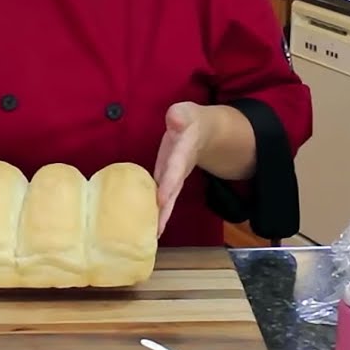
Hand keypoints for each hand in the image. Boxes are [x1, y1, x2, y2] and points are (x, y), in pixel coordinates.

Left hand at [153, 102, 205, 236]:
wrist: (201, 131)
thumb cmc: (189, 120)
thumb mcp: (186, 112)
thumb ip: (180, 115)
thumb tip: (174, 118)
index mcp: (183, 151)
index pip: (175, 168)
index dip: (169, 183)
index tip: (162, 199)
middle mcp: (179, 169)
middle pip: (173, 191)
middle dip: (165, 209)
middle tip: (157, 229)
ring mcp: (173, 177)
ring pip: (169, 199)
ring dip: (161, 216)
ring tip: (152, 236)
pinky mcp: (167, 180)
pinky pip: (162, 198)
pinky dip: (156, 212)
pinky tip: (147, 227)